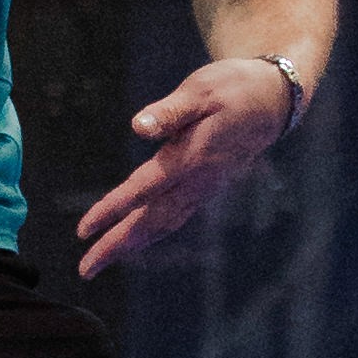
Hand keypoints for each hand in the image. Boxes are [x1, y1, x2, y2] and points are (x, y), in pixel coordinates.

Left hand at [75, 51, 294, 277]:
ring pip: (164, 223)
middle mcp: (198, 180)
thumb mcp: (201, 90)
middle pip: (151, 220)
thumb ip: (170, 112)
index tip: (84, 230)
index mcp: (191, 156)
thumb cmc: (233, 88)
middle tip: (86, 269)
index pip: (144, 190)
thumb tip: (139, 126)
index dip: (113, 210)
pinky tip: (137, 238)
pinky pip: (176, 217)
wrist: (273, 100)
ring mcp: (205, 187)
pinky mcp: (207, 187)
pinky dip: (153, 232)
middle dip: (117, 245)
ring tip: (101, 261)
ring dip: (132, 244)